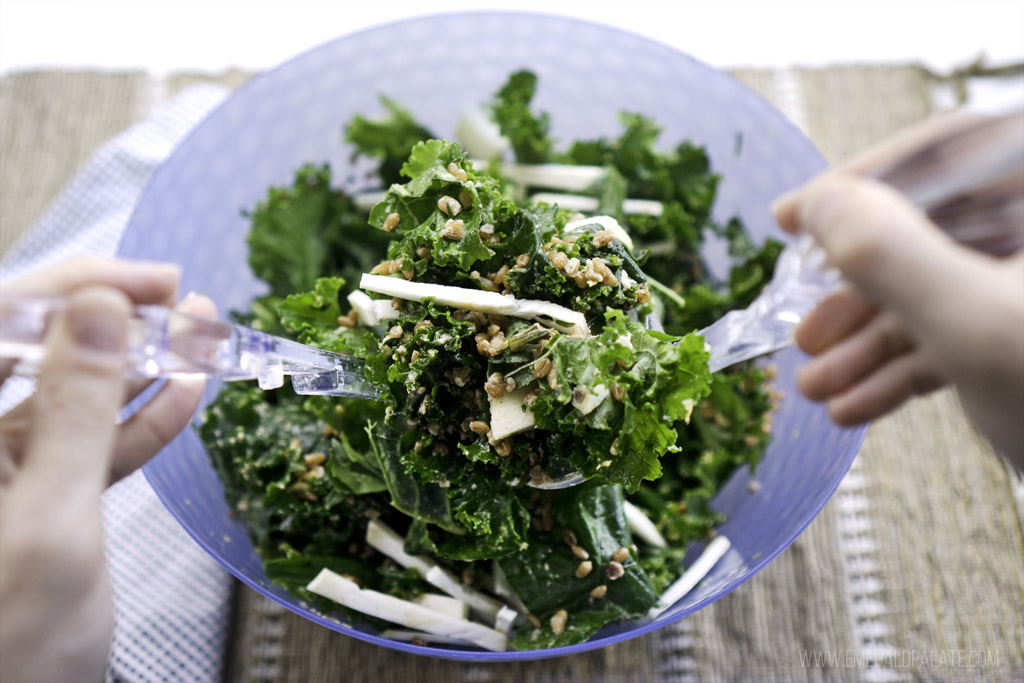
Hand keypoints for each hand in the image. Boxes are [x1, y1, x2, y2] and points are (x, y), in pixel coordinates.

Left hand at [0, 256, 215, 682]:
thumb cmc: (9, 653)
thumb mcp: (51, 524)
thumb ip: (74, 411)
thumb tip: (96, 310)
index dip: (68, 288)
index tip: (143, 283)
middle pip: (32, 349)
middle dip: (110, 318)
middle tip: (175, 297)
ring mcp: (1, 474)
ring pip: (70, 394)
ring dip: (138, 365)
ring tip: (197, 334)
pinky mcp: (36, 500)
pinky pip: (90, 443)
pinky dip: (141, 420)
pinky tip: (185, 394)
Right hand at [774, 159, 1023, 466]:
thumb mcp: (977, 326)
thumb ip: (891, 254)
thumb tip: (820, 203)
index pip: (954, 150)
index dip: (862, 180)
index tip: (796, 214)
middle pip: (936, 230)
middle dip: (857, 291)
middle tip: (803, 323)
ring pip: (942, 289)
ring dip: (869, 342)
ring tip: (815, 382)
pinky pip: (964, 335)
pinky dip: (907, 371)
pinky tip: (856, 404)